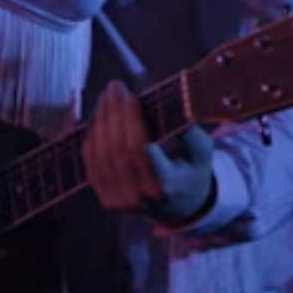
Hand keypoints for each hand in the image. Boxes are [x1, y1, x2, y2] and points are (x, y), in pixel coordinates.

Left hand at [83, 80, 216, 226]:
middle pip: (118, 149)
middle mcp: (141, 198)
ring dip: (100, 119)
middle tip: (115, 86)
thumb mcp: (201, 152)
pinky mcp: (106, 197)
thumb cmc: (191, 171)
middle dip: (114, 113)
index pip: (141, 152)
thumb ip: (188, 129)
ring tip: (106, 96)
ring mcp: (120, 201)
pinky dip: (92, 134)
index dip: (131, 122)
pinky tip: (98, 114)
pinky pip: (91, 161)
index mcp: (166, 187)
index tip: (131, 96)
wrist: (180, 206)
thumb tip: (171, 100)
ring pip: (101, 153)